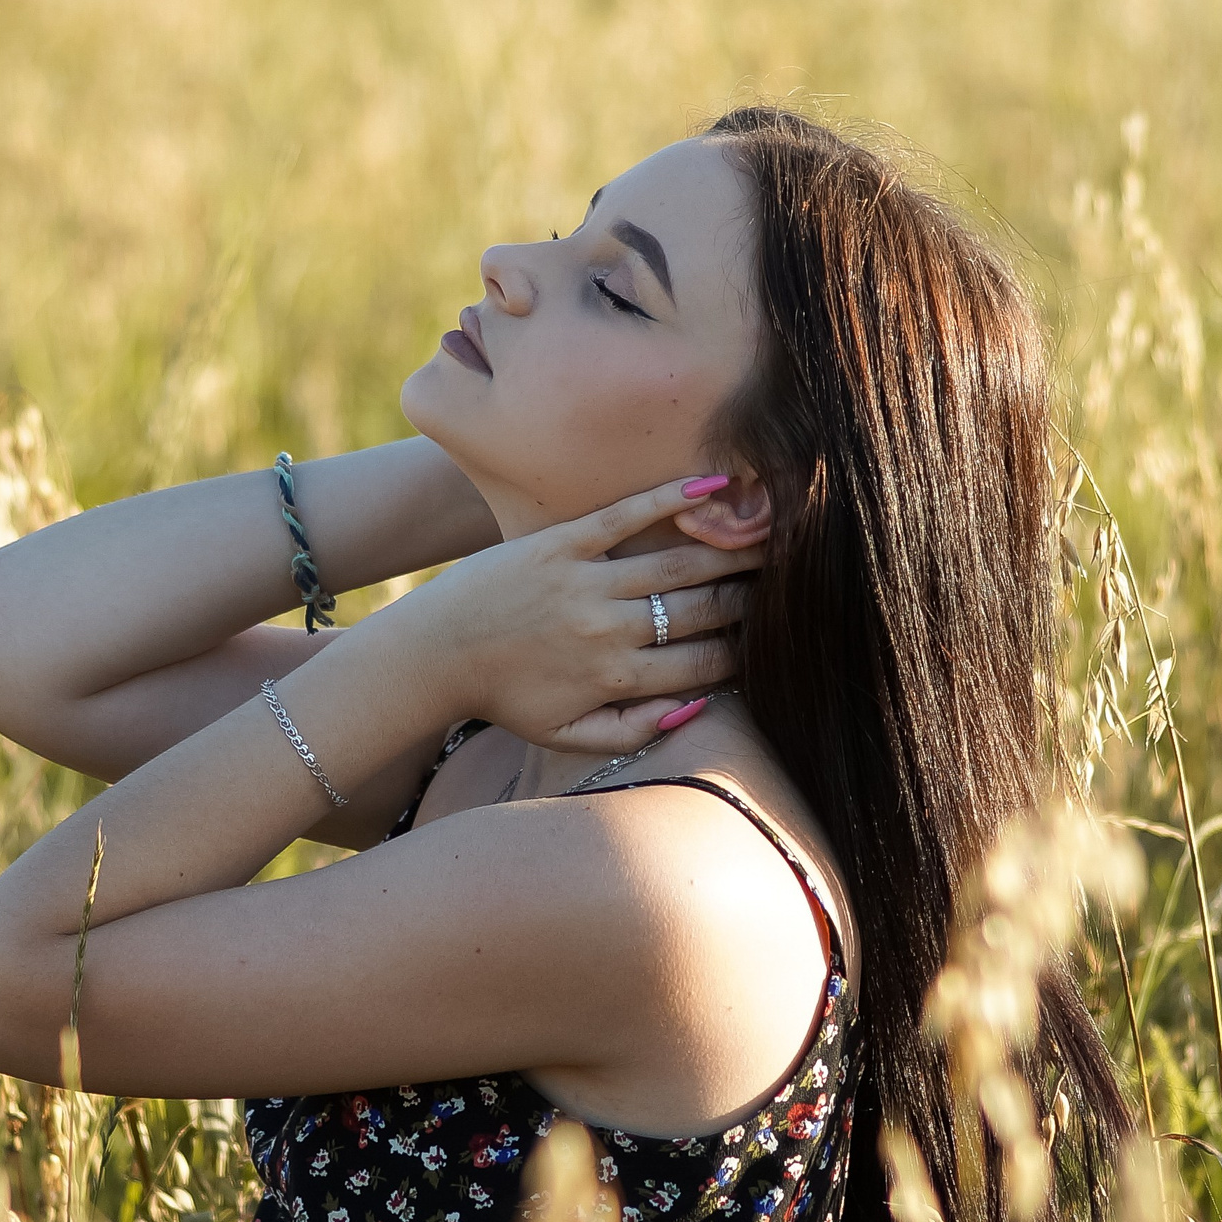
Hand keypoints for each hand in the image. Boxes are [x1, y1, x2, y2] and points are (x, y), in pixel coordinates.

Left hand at [368, 475, 765, 751]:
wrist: (434, 653)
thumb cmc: (503, 698)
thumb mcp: (564, 735)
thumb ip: (631, 732)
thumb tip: (697, 708)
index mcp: (615, 680)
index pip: (703, 664)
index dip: (746, 650)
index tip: (772, 638)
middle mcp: (607, 630)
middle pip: (702, 610)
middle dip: (752, 598)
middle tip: (787, 583)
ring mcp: (586, 581)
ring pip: (678, 563)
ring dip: (732, 548)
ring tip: (771, 538)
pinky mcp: (561, 543)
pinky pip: (626, 516)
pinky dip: (672, 499)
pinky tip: (714, 486)